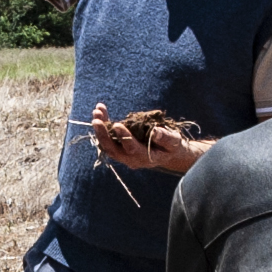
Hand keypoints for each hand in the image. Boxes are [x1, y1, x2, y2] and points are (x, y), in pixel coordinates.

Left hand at [88, 102, 210, 174]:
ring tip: (97, 112)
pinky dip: (102, 126)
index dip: (124, 137)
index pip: (132, 149)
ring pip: (107, 145)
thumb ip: (166, 138)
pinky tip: (100, 112)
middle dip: (104, 134)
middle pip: (113, 150)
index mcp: (145, 158)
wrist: (167, 154)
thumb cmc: (172, 146)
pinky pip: (107, 139)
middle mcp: (131, 159)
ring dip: (100, 129)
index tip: (118, 124)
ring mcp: (123, 155)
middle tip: (97, 120)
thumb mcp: (174, 142)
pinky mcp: (119, 149)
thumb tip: (156, 132)